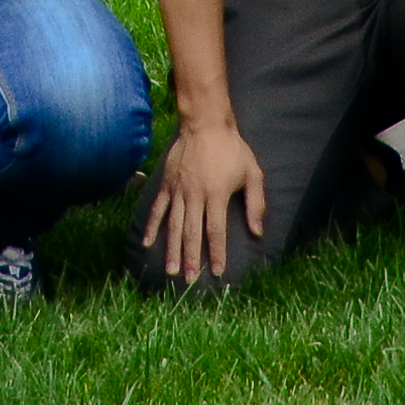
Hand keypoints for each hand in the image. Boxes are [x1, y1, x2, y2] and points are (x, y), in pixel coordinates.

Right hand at [140, 113, 266, 283]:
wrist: (205, 124)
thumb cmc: (232, 149)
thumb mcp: (252, 173)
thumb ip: (256, 203)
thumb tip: (257, 232)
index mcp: (216, 194)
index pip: (216, 230)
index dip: (217, 252)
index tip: (218, 272)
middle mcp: (195, 195)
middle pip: (192, 232)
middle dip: (192, 258)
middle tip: (190, 280)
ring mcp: (178, 190)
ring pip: (174, 225)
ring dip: (172, 249)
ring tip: (172, 270)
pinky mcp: (167, 184)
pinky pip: (158, 208)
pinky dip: (152, 226)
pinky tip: (147, 243)